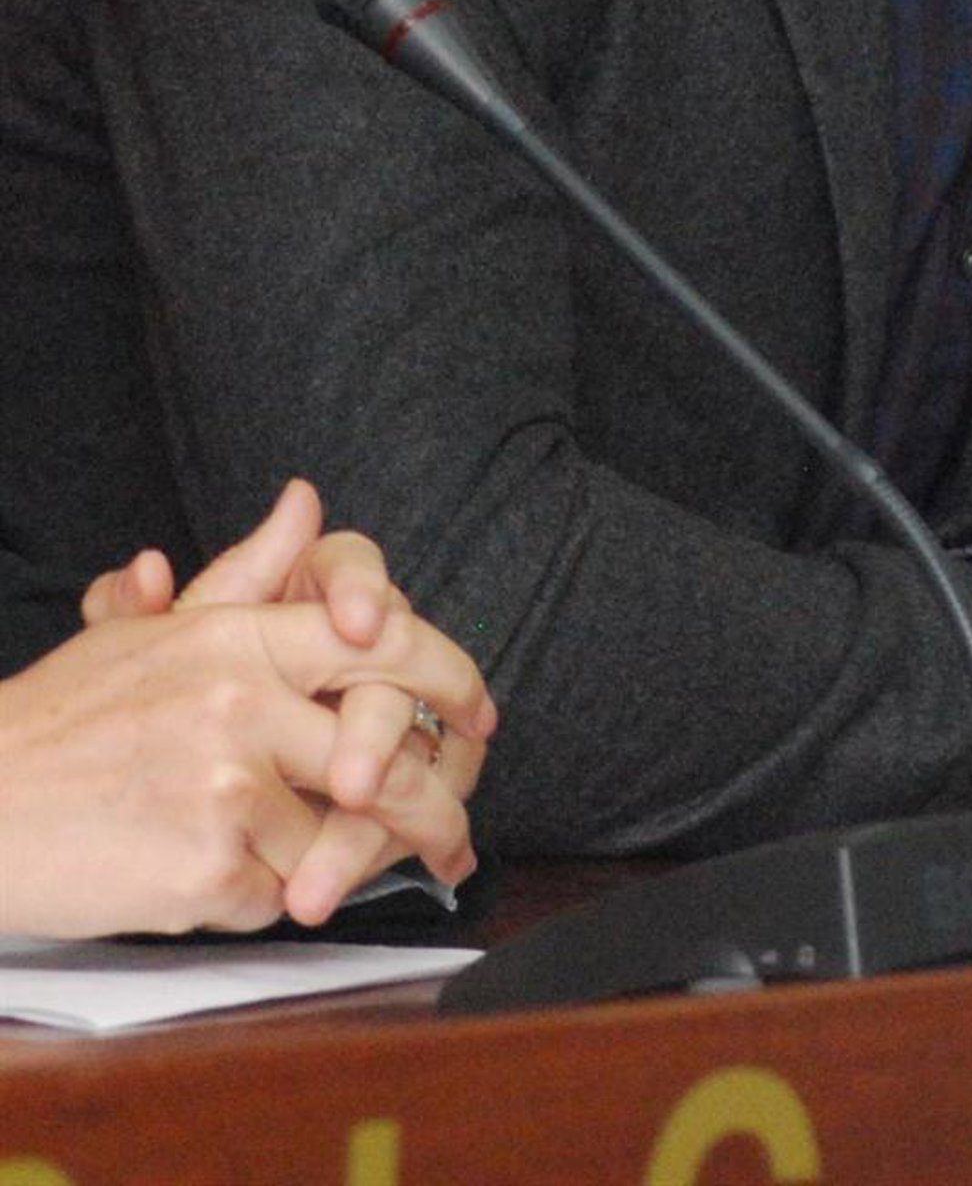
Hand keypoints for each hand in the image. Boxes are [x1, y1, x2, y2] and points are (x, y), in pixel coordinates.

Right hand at [42, 483, 495, 933]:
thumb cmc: (65, 723)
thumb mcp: (155, 631)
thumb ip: (247, 574)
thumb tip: (306, 501)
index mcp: (238, 638)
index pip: (383, 642)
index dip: (449, 677)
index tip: (479, 713)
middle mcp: (243, 703)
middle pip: (386, 753)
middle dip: (437, 802)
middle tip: (459, 833)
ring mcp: (228, 787)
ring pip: (334, 836)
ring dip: (339, 862)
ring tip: (352, 873)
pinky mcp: (210, 868)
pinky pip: (281, 894)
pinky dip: (269, 898)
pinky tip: (231, 883)